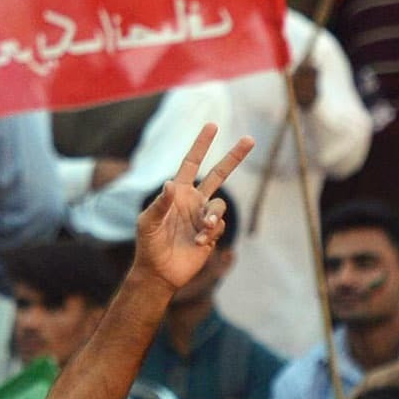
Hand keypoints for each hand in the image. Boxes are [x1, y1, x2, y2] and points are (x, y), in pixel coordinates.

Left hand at [128, 124, 252, 293]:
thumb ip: (160, 203)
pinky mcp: (211, 234)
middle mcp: (194, 200)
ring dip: (213, 216)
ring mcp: (203, 217)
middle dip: (234, 157)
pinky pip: (219, 225)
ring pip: (220, 206)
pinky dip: (211, 231)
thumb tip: (171, 184)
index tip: (212, 126)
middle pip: (219, 174)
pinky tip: (199, 241)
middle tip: (250, 139)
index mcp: (178, 192)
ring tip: (202, 228)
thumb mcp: (148, 222)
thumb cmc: (148, 244)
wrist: (159, 272)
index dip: (201, 145)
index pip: (192, 162)